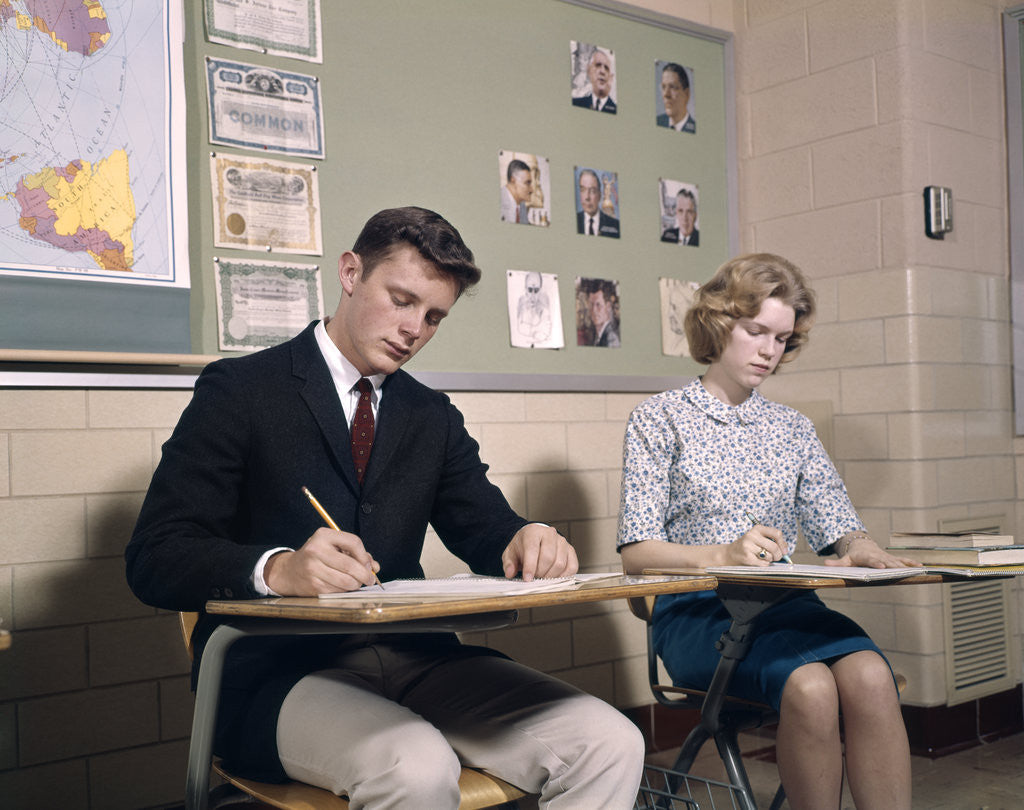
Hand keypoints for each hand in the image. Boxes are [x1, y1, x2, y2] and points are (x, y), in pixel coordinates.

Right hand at [264, 527, 379, 595]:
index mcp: (323, 536)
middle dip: (365, 575)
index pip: (354, 542)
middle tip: (369, 579)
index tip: (368, 564)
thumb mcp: (334, 547)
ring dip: (356, 584)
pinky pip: (338, 591)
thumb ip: (356, 554)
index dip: (365, 555)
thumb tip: (375, 567)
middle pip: (351, 565)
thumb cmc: (318, 557)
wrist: (290, 571)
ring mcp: (313, 569)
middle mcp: (316, 550)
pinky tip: (341, 586)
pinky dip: (344, 591)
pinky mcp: (313, 585)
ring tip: (356, 582)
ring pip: (346, 581)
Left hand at [502, 524, 577, 580]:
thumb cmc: (522, 547)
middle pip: (548, 558)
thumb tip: (510, 573)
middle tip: (534, 578)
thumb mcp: (510, 553)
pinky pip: (572, 567)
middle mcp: (550, 534)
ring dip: (550, 576)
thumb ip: (509, 563)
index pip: (533, 550)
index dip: (530, 567)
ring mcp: (562, 542)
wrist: (533, 539)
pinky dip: (563, 576)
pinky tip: (554, 577)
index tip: (527, 579)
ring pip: (560, 564)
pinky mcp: (571, 551)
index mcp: (533, 532)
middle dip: (540, 573)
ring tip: (542, 577)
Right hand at [724, 524, 787, 566]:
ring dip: (770, 560)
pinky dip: (764, 565)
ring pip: (769, 556)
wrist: (730, 554)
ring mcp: (748, 546)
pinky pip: (763, 563)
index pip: (776, 533)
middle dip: (778, 555)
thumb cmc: (748, 547)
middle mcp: (752, 535)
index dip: (783, 543)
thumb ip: (772, 541)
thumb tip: (785, 551)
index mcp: (757, 529)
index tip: (784, 551)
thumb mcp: (758, 539)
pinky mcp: (747, 557)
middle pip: (774, 547)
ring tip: (763, 558)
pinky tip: (758, 562)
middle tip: (776, 558)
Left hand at [825, 532, 921, 568]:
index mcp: (866, 556)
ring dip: (905, 565)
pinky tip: (920, 567)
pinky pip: (903, 560)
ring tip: (915, 570)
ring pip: (896, 561)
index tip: (882, 566)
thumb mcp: (845, 559)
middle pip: (887, 561)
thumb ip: (836, 563)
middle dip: (893, 566)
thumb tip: (825, 564)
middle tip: (901, 570)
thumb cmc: (853, 556)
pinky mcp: (892, 558)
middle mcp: (878, 555)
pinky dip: (911, 563)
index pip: (872, 560)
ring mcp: (886, 556)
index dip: (877, 562)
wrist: (861, 545)